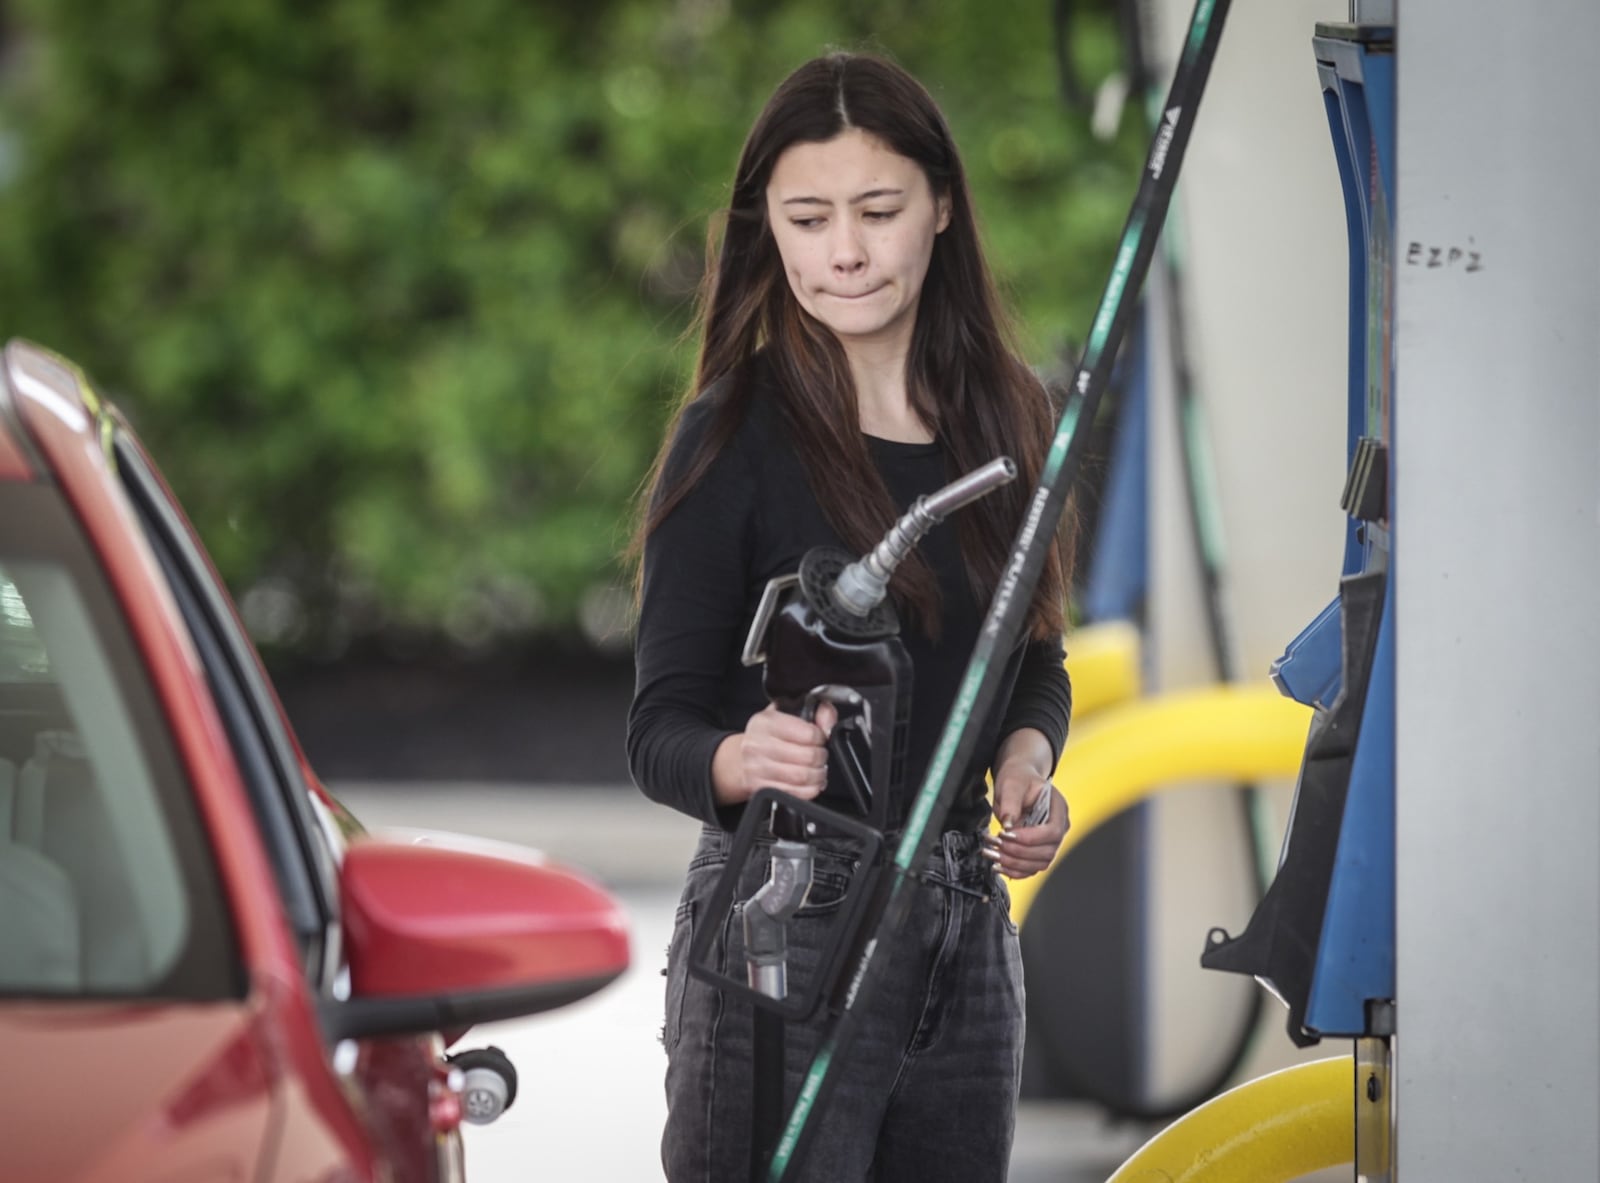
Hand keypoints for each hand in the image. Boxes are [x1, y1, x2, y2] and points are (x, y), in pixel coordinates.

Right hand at [711, 701, 836, 805]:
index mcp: (765, 722)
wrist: (739, 759)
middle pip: (808, 756)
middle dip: (821, 757)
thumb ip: (817, 711)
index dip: (821, 737)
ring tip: (817, 769)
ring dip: (818, 774)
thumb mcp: (788, 714)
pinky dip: (810, 789)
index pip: (808, 733)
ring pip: (803, 776)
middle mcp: (757, 745)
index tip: (819, 738)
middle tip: (820, 755)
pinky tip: (809, 782)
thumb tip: (829, 724)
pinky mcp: (760, 789)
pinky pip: (796, 794)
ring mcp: (757, 769)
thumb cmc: (769, 736)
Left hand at [985, 759, 1069, 879]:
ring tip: (992, 854)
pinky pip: (1031, 868)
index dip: (1031, 838)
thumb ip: (1011, 802)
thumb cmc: (1019, 778)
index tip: (1008, 834)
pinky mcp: (1037, 850)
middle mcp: (1059, 827)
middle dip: (1018, 852)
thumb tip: (1008, 825)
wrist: (1018, 780)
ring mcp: (1050, 841)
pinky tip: (999, 865)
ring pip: (1039, 863)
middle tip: (995, 844)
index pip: (1053, 831)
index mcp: (1058, 808)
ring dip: (1014, 863)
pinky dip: (1015, 870)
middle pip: (1047, 851)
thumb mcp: (1012, 783)